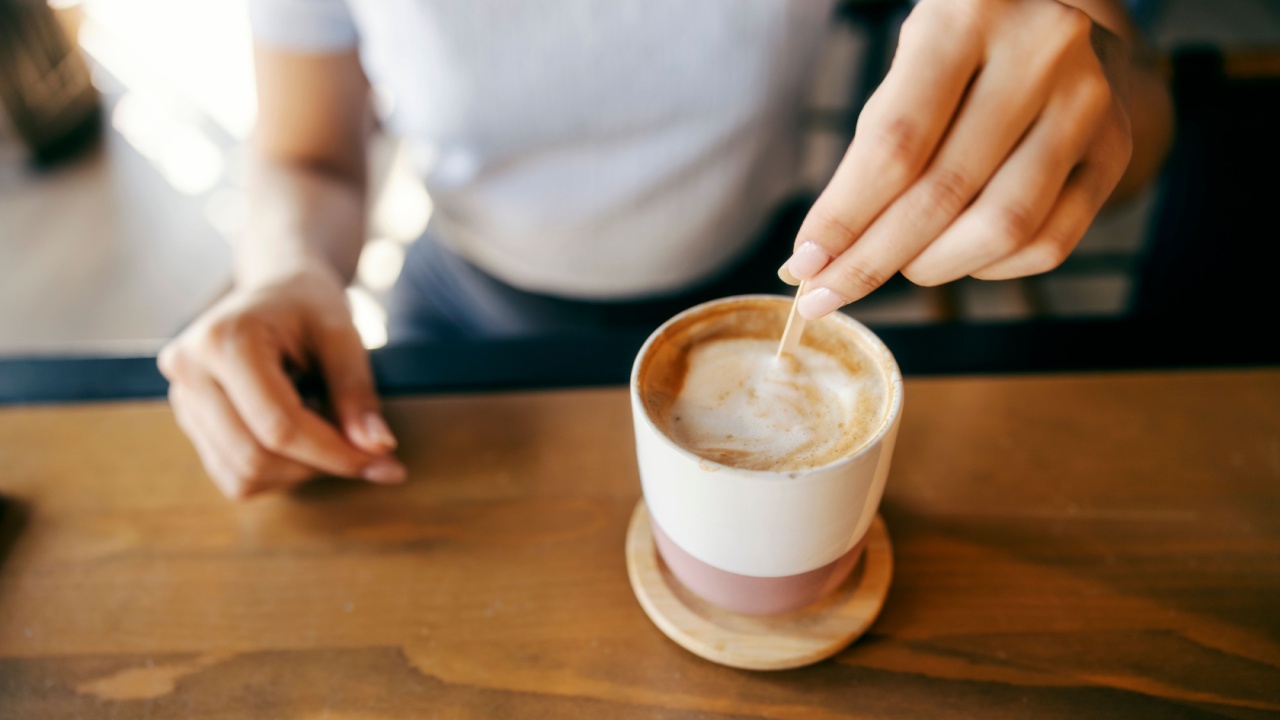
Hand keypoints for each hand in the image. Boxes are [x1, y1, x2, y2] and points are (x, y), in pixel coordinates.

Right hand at [158, 267, 404, 498]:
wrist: (277, 290)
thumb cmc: (309, 304)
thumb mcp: (342, 334)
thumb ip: (357, 391)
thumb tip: (377, 448)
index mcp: (224, 340)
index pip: (279, 426)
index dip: (335, 453)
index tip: (383, 462)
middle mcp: (189, 370)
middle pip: (255, 456)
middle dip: (318, 465)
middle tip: (362, 451)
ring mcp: (182, 399)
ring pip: (242, 474)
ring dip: (298, 472)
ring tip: (327, 432)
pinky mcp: (190, 421)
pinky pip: (233, 476)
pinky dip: (276, 473)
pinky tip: (300, 439)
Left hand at [781, 0, 1134, 317]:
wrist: (1062, 14)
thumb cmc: (961, 51)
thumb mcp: (908, 67)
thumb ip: (870, 152)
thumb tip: (818, 257)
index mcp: (967, 17)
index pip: (894, 145)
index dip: (843, 219)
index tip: (803, 266)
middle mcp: (1040, 53)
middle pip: (943, 195)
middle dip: (872, 261)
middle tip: (827, 295)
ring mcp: (1089, 102)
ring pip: (1001, 229)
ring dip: (931, 267)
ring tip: (897, 264)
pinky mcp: (1117, 149)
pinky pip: (1048, 243)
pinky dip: (989, 267)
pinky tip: (957, 254)